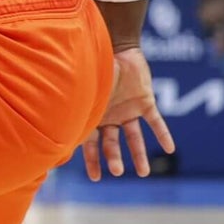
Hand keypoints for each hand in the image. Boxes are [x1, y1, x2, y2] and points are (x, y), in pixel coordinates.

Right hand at [82, 46, 175, 179]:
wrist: (113, 44)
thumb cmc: (91, 67)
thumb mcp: (82, 92)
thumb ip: (74, 107)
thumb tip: (53, 122)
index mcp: (92, 115)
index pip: (90, 143)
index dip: (92, 161)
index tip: (96, 178)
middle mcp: (109, 116)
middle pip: (111, 143)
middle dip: (114, 158)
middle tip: (117, 172)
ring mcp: (127, 109)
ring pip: (134, 137)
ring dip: (138, 154)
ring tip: (144, 172)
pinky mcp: (145, 101)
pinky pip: (156, 121)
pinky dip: (162, 134)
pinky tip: (170, 148)